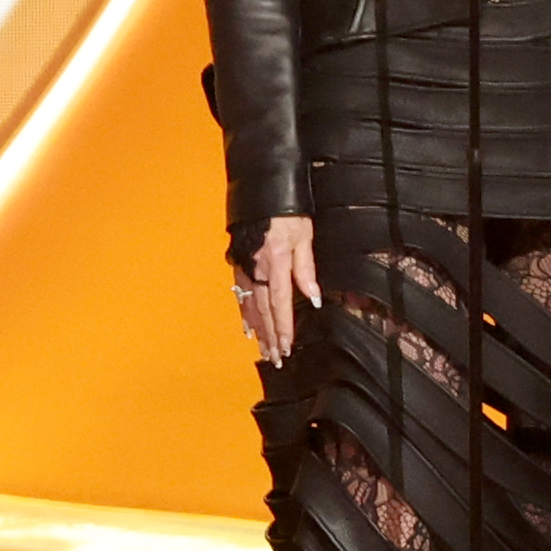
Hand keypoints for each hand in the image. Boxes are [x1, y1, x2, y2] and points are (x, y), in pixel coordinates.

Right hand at [236, 215, 319, 364]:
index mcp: (275, 262)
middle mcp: (257, 269)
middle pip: (264, 310)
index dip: (283, 327)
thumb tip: (312, 297)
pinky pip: (241, 295)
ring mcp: (245, 268)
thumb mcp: (303, 236)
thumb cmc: (286, 212)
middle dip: (270, 336)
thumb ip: (306, 269)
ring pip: (250, 306)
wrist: (261, 192)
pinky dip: (245, 314)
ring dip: (258, 330)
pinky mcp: (238, 264)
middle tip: (276, 358)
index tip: (286, 346)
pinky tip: (248, 327)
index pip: (280, 303)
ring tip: (263, 349)